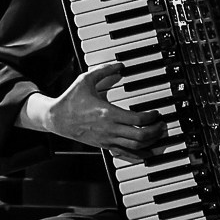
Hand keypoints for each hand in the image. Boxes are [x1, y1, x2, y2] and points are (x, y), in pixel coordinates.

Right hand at [46, 63, 165, 158]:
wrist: (56, 119)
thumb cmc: (71, 99)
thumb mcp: (86, 79)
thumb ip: (104, 70)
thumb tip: (120, 64)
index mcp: (107, 113)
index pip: (138, 119)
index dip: (152, 117)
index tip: (156, 112)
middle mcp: (109, 129)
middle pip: (140, 136)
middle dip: (156, 131)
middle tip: (163, 124)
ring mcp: (107, 140)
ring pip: (135, 147)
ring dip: (150, 142)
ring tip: (158, 135)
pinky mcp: (104, 146)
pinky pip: (124, 155)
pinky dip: (138, 155)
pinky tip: (146, 152)